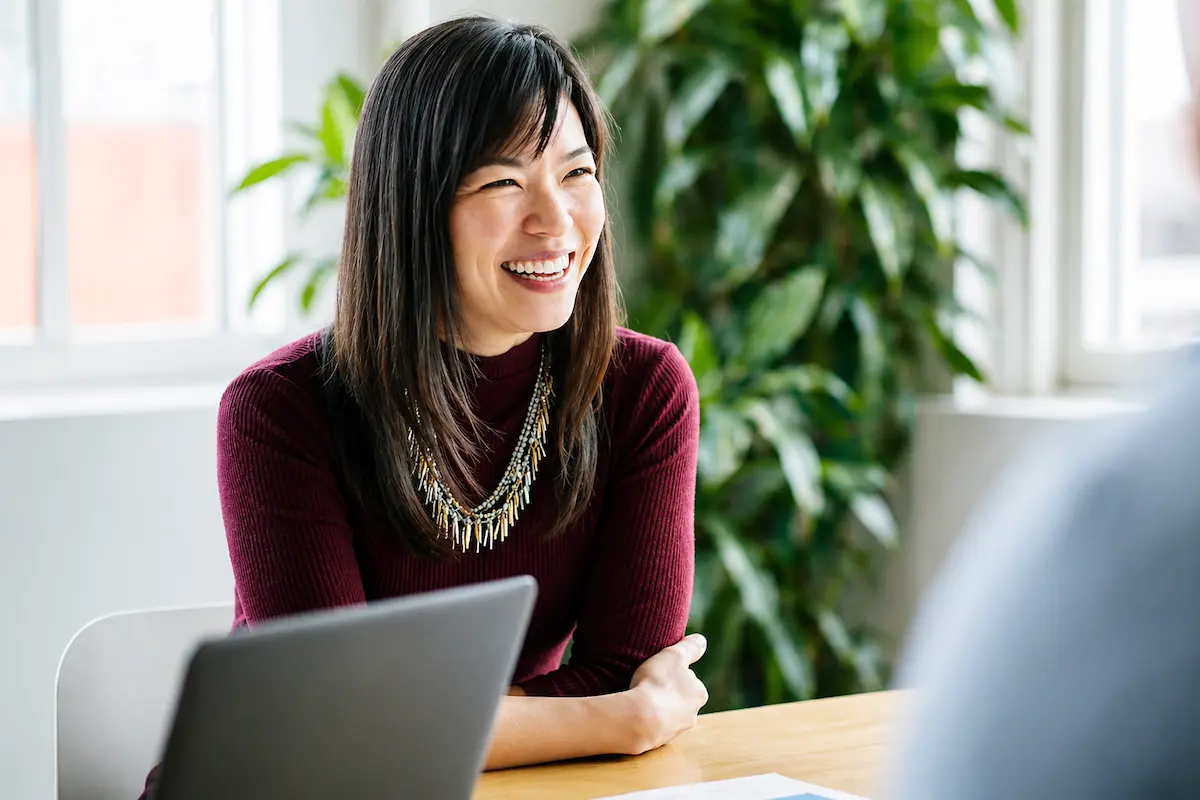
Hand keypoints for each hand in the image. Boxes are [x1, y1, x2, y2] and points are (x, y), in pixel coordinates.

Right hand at [625, 633, 709, 754]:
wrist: (638, 719)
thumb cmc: (657, 684)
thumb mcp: (673, 655)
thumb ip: (689, 647)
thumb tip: (702, 641)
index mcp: (699, 693)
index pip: (688, 679)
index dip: (673, 674)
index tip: (659, 672)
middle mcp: (693, 714)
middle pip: (680, 698)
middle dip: (667, 693)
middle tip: (649, 685)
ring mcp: (676, 730)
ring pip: (668, 713)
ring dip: (657, 707)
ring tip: (639, 699)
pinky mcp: (660, 741)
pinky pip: (655, 726)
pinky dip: (647, 719)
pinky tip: (636, 713)